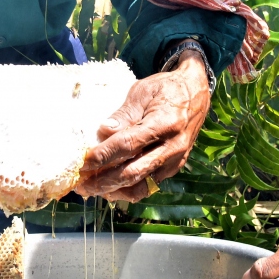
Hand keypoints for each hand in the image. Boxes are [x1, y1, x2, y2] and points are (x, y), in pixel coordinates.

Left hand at [75, 50, 209, 201]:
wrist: (196, 92)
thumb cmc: (166, 88)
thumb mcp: (142, 92)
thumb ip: (124, 114)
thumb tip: (103, 132)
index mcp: (164, 124)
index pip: (127, 146)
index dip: (102, 156)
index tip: (82, 162)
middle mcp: (172, 147)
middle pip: (132, 172)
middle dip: (103, 181)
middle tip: (81, 185)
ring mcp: (175, 161)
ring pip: (141, 186)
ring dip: (114, 190)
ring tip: (92, 189)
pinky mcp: (173, 168)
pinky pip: (149, 185)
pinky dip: (128, 189)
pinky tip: (111, 187)